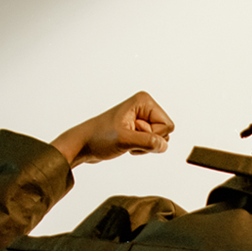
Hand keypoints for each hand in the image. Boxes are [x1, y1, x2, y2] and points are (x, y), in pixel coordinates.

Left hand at [51, 92, 173, 167]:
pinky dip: (140, 149)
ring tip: (126, 142)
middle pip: (166, 133)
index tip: (133, 132)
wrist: (84, 144)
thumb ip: (147, 142)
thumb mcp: (124, 140)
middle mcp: (144, 107)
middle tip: (129, 138)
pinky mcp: (138, 129)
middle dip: (149, 142)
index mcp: (144, 101)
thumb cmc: (99, 138)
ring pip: (159, 140)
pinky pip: (151, 144)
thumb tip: (164, 146)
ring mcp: (141, 118)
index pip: (167, 125)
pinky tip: (126, 145)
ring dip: (144, 147)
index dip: (153, 135)